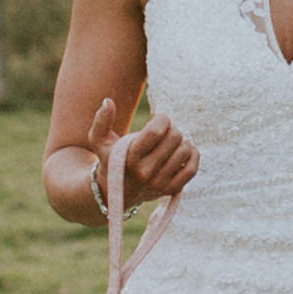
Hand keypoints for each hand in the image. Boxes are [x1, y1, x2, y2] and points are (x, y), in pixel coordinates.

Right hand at [48, 103, 195, 223]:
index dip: (163, 119)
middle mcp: (145, 172)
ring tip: (171, 143)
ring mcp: (159, 183)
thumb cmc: (111, 159)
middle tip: (164, 134)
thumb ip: (101, 121)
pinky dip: (192, 155)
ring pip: (185, 150)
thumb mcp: (100, 141)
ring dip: (181, 142)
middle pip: (174, 138)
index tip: (159, 120)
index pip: (157, 131)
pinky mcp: (171, 190)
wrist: (117, 192)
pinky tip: (184, 150)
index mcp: (130, 157)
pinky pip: (192, 168)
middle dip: (172, 129)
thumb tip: (108, 101)